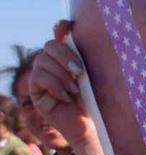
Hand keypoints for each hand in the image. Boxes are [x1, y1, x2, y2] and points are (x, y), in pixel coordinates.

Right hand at [28, 21, 97, 147]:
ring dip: (62, 75)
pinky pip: (39, 78)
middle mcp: (52, 63)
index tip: (68, 28)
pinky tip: (67, 97)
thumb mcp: (99, 78)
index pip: (58, 33)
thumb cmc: (99, 102)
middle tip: (80, 73)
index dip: (61, 27)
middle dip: (65, 56)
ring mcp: (41, 75)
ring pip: (42, 61)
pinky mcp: (36, 90)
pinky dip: (55, 85)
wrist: (92, 127)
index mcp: (68, 56)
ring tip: (76, 90)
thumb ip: (93, 59)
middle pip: (49, 45)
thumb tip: (95, 41)